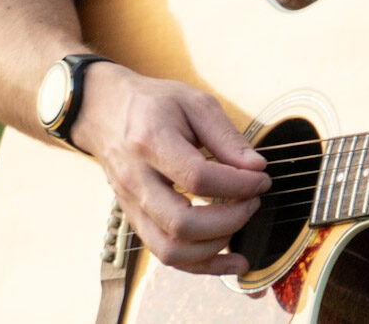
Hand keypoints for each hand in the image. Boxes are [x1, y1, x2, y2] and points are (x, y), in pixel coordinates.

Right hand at [71, 63, 270, 275]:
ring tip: (243, 221)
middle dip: (228, 220)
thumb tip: (257, 168)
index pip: (197, 178)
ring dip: (215, 247)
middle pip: (181, 223)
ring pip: (171, 250)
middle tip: (253, 201)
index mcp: (151, 142)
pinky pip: (166, 256)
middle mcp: (136, 181)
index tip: (261, 178)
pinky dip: (202, 265)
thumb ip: (226, 137)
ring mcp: (132, 207)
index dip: (237, 184)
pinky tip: (231, 262)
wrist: (106, 112)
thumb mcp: (195, 103)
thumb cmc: (155, 104)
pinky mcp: (136, 221)